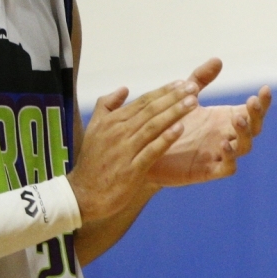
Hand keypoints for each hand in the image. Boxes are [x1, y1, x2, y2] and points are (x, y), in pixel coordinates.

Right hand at [68, 80, 197, 221]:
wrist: (82, 194)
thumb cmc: (93, 161)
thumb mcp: (94, 129)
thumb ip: (107, 106)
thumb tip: (124, 88)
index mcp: (112, 121)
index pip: (143, 101)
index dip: (164, 91)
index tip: (183, 82)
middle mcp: (118, 132)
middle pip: (150, 110)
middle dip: (174, 97)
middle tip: (193, 87)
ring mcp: (124, 150)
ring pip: (153, 126)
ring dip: (174, 113)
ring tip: (193, 102)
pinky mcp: (131, 169)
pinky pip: (151, 151)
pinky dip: (165, 139)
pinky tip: (181, 129)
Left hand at [147, 60, 271, 186]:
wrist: (148, 153)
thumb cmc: (170, 125)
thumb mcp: (184, 98)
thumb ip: (200, 79)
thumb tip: (218, 59)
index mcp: (225, 119)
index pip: (252, 111)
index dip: (263, 102)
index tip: (265, 88)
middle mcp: (227, 137)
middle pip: (254, 128)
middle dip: (256, 115)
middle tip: (251, 102)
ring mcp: (220, 154)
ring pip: (244, 147)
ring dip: (244, 133)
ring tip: (237, 119)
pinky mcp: (208, 171)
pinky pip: (227, 167)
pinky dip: (230, 157)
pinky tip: (223, 144)